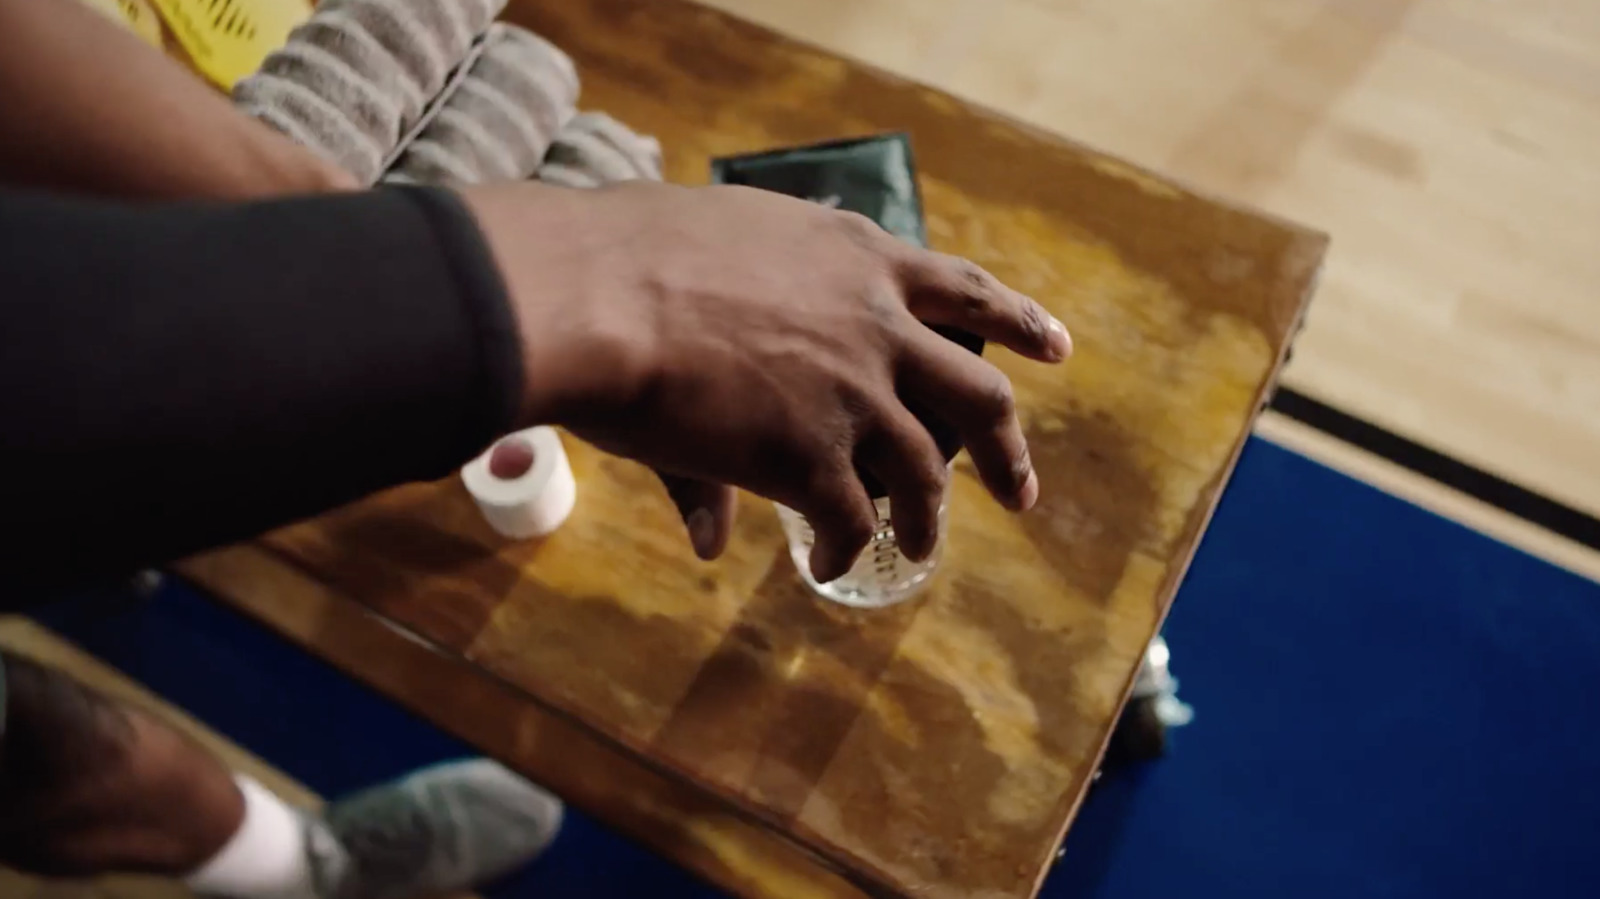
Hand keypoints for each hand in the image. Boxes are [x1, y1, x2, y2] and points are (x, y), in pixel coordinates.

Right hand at [464, 181, 1070, 580]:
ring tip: (921, 549)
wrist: (600, 295)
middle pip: (978, 395)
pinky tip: (833, 567)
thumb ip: (741, 329)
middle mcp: (876, 324)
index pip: (962, 289)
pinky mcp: (814, 455)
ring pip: (927, 472)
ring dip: (928, 519)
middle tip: (1022, 492)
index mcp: (859, 260)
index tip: (1056, 348)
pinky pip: (853, 520)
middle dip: (1007, 450)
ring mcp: (854, 393)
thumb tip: (731, 375)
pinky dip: (850, 550)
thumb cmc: (633, 257)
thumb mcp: (715, 259)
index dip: (1015, 321)